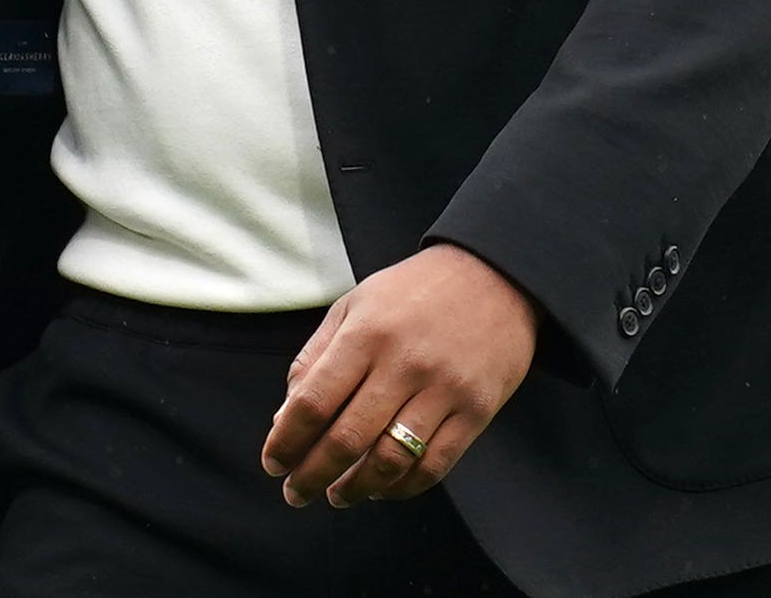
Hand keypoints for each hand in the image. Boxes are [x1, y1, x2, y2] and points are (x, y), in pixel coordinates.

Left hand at [261, 242, 538, 508]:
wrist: (497, 275)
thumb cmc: (414, 292)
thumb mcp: (356, 304)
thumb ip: (316, 358)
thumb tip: (285, 420)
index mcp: (366, 333)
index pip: (313, 402)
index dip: (286, 442)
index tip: (273, 464)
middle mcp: (403, 362)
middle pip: (346, 440)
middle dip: (312, 476)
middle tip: (297, 493)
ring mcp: (443, 388)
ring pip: (389, 462)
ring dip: (355, 489)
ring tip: (338, 495)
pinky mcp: (476, 410)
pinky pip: (434, 465)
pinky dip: (402, 488)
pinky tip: (382, 489)